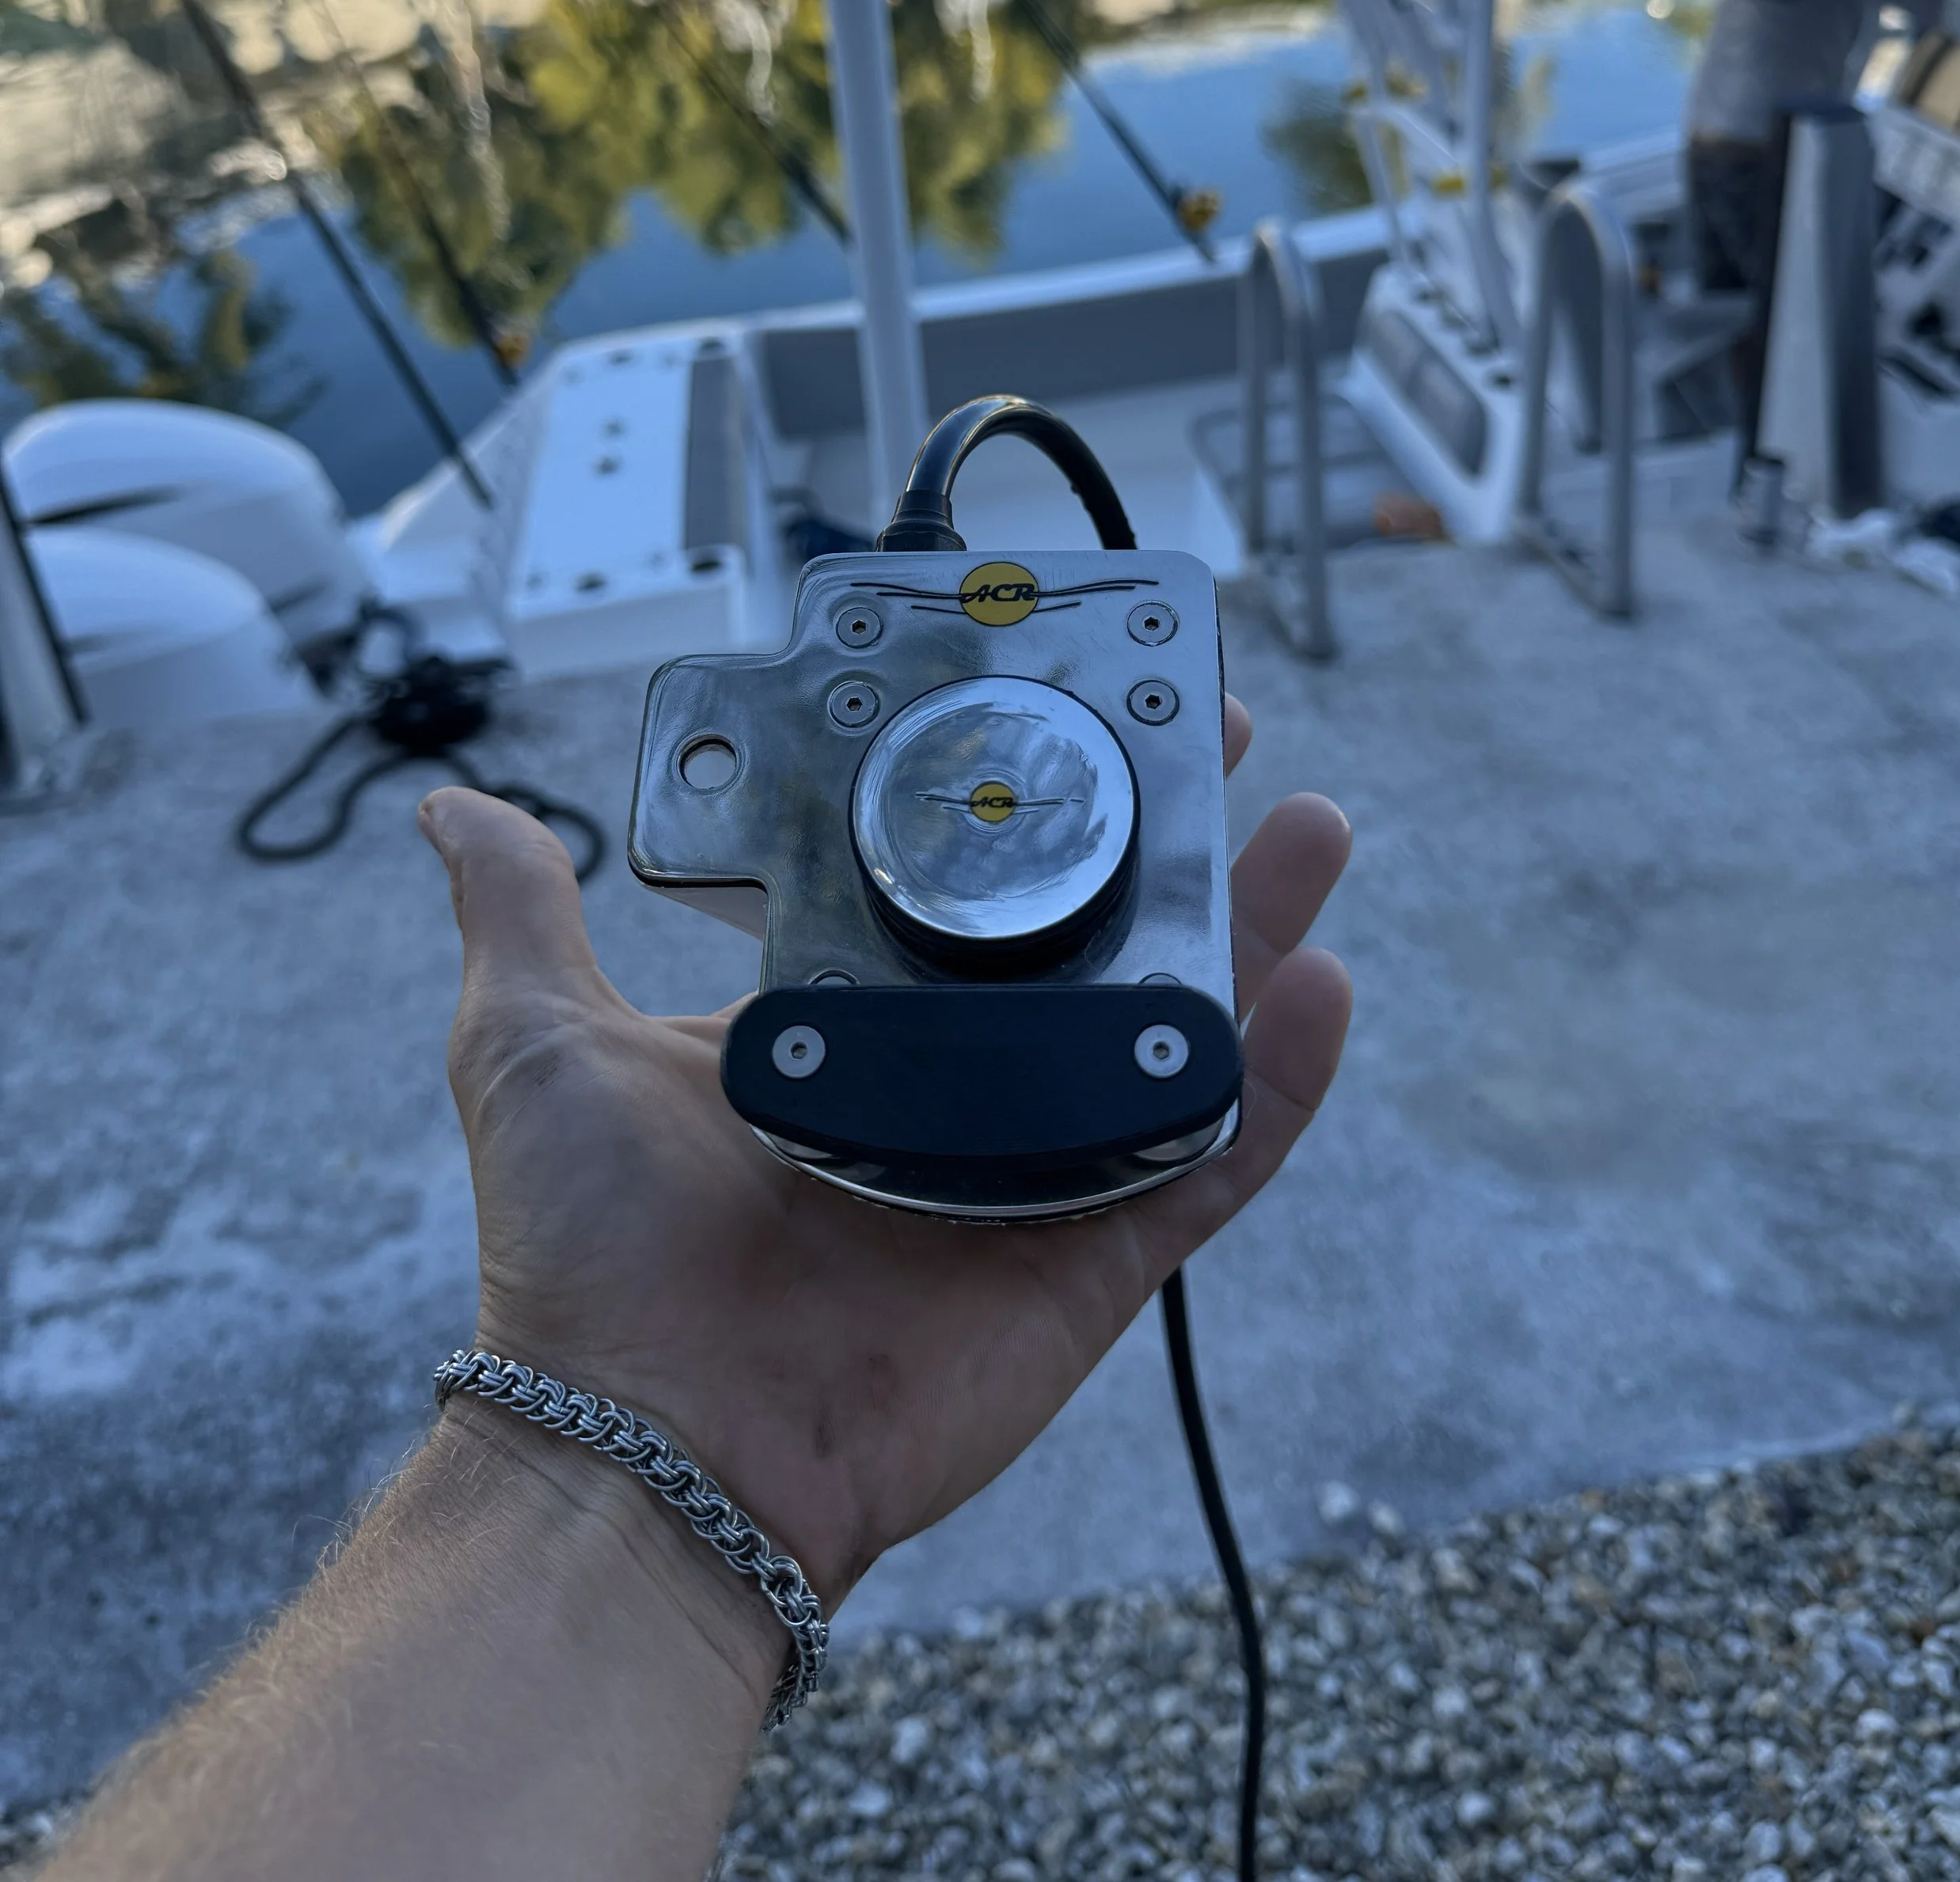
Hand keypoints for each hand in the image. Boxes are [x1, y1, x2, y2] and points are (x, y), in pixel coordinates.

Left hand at [419, 698, 1350, 1616]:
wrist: (651, 1444)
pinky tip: (1320, 985)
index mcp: (844, 1022)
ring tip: (1308, 827)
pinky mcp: (1093, 1260)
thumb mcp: (530, 1041)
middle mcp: (948, 1085)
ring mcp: (1032, 1169)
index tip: (1069, 704)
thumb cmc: (588, 1254)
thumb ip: (516, 913)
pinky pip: (1209, 1158)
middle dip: (1165, 837)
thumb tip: (450, 803)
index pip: (960, 885)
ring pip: (1171, 1029)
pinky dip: (1275, 1081)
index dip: (1022, 795)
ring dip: (1251, 930)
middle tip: (1221, 736)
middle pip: (1091, 937)